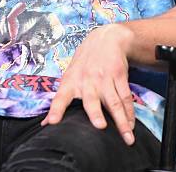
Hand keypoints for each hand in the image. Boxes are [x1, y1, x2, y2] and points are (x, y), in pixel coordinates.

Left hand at [41, 23, 135, 145]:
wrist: (107, 38)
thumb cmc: (84, 63)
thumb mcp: (70, 76)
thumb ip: (59, 101)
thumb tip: (44, 124)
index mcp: (71, 81)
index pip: (60, 97)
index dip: (56, 109)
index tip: (52, 122)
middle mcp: (87, 80)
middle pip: (91, 99)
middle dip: (95, 113)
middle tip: (100, 126)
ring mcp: (105, 78)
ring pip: (114, 102)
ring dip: (122, 121)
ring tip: (127, 137)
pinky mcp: (119, 75)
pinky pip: (125, 97)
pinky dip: (130, 113)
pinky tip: (131, 126)